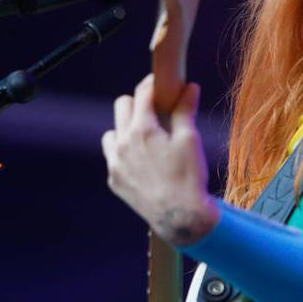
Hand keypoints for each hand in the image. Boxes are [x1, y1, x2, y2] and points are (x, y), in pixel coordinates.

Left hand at [101, 74, 217, 245]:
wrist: (180, 218)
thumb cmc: (189, 177)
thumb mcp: (190, 140)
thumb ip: (185, 110)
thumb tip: (189, 88)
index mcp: (142, 129)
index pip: (142, 93)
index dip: (153, 84)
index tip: (161, 83)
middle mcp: (123, 143)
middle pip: (122, 105)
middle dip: (139, 103)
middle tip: (157, 112)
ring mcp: (115, 163)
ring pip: (112, 132)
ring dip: (126, 129)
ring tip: (147, 139)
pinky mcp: (114, 180)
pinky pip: (113, 157)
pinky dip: (125, 153)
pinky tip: (143, 162)